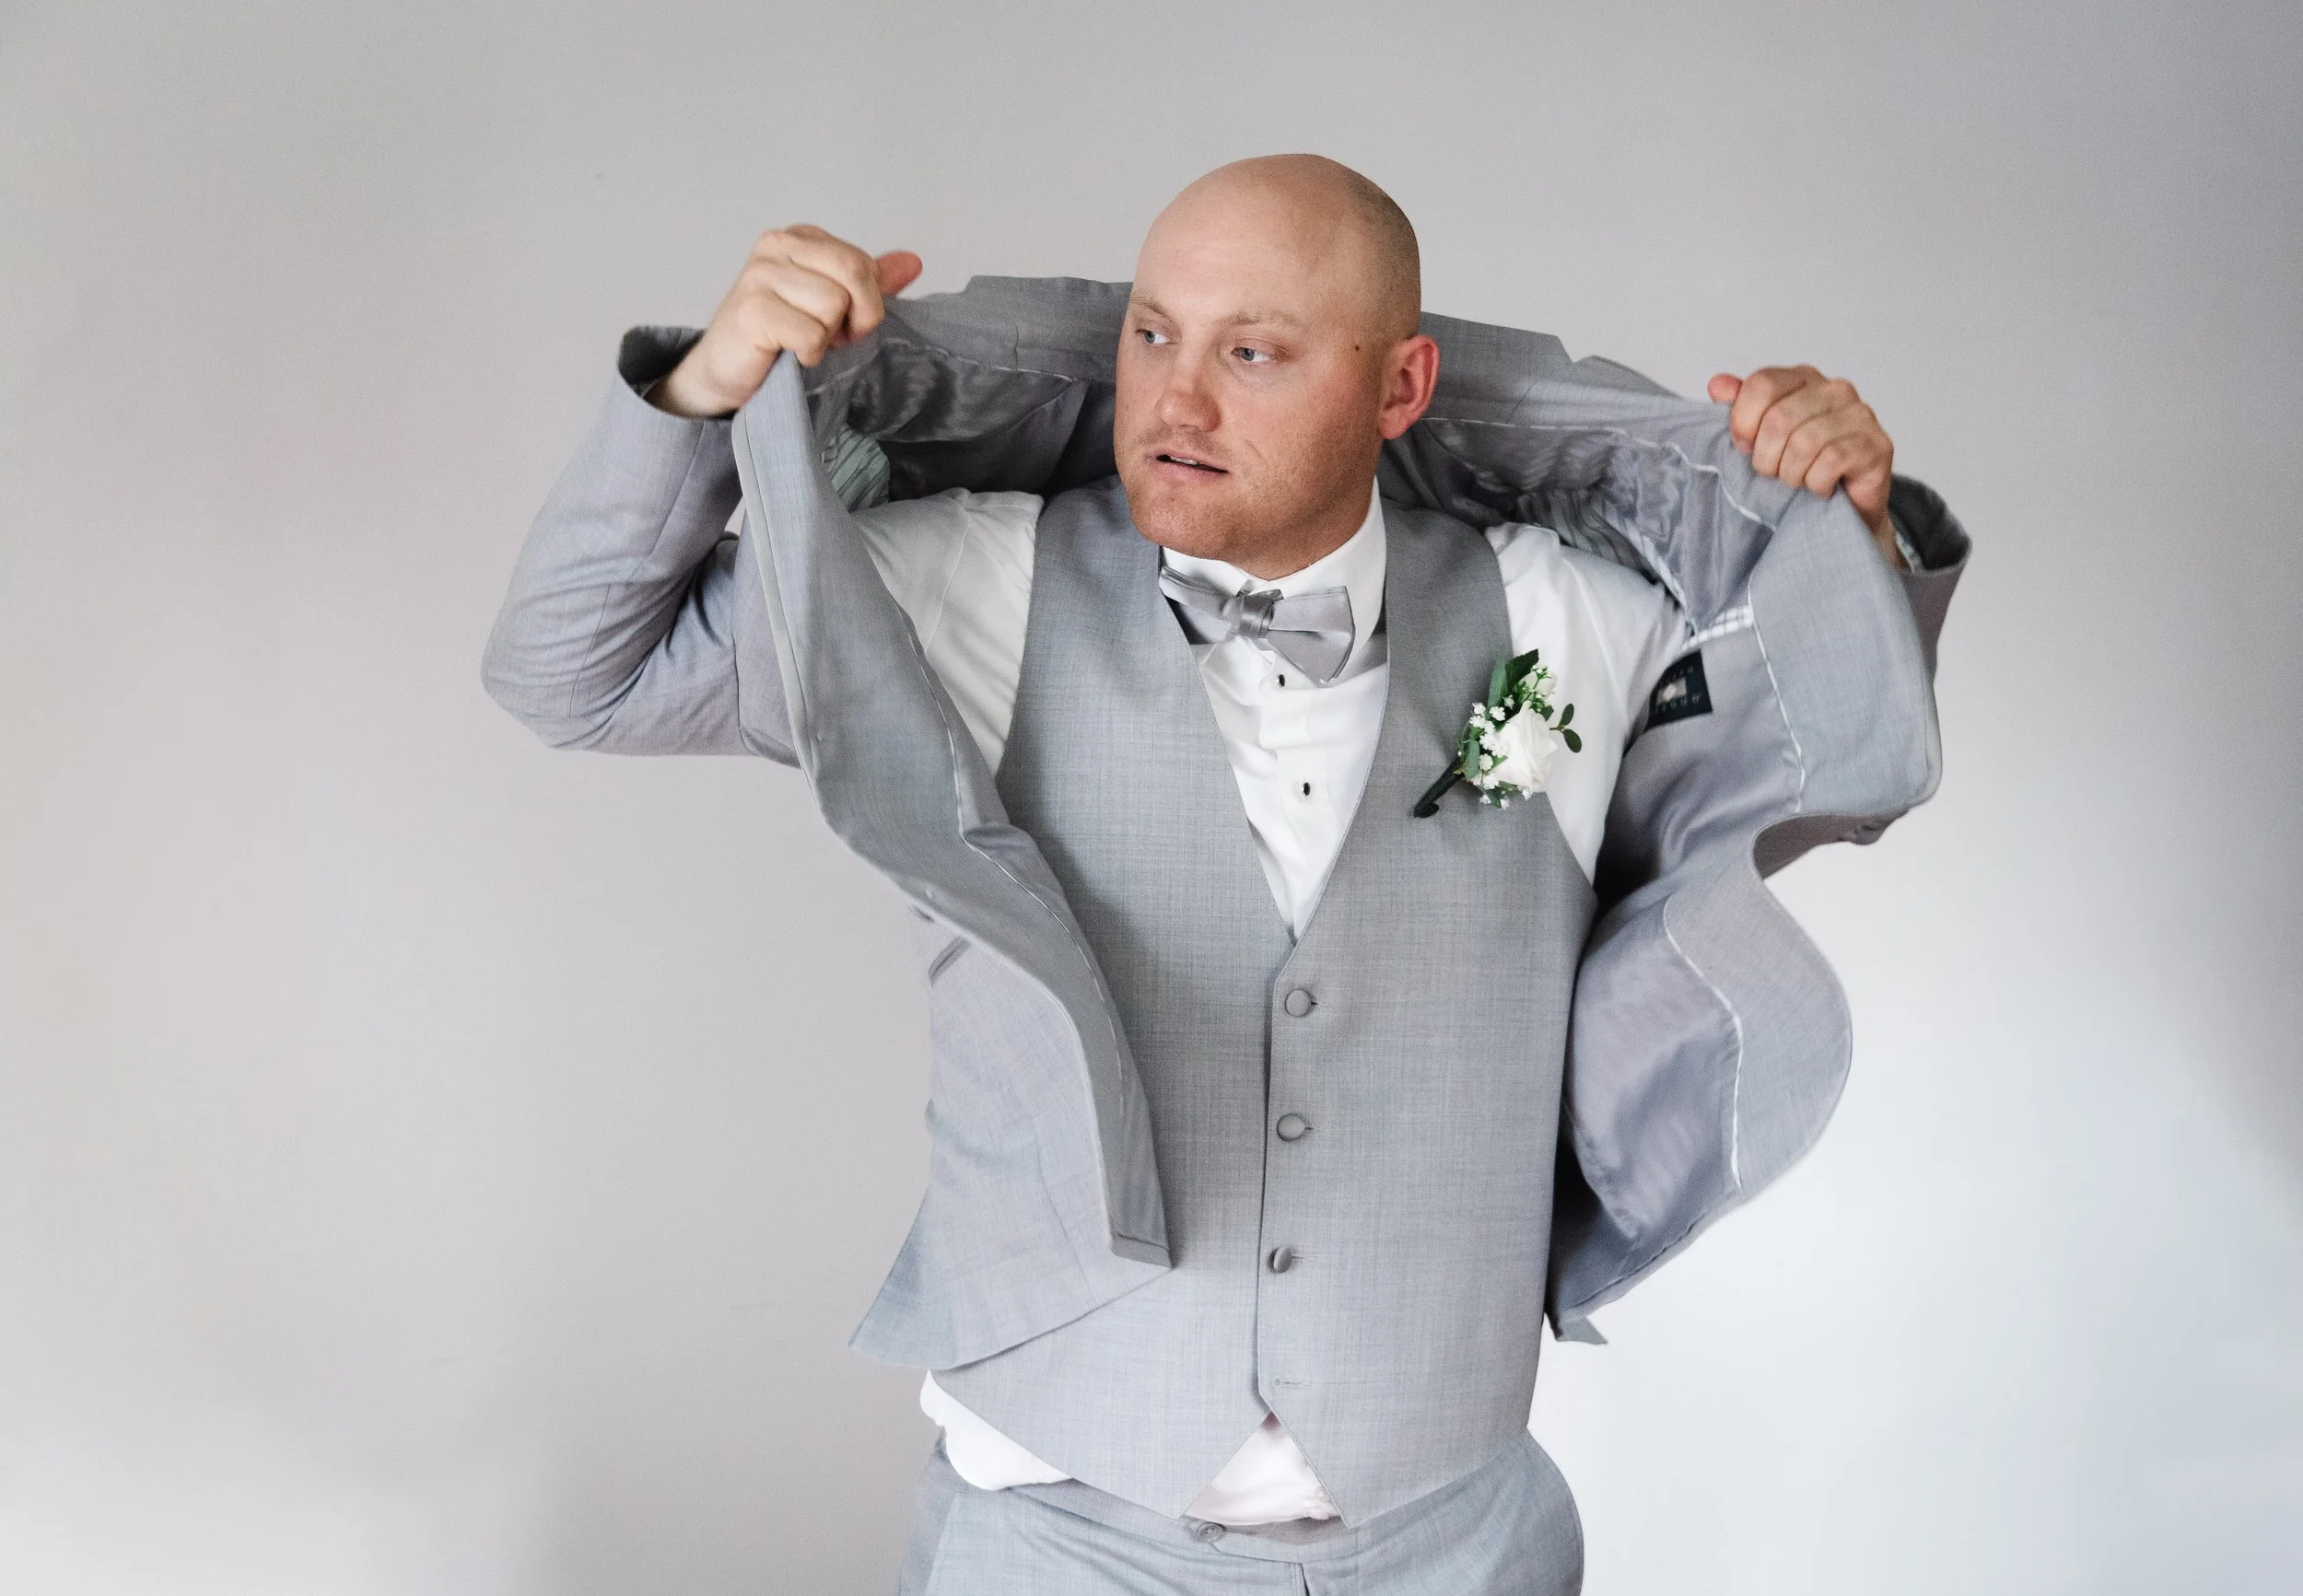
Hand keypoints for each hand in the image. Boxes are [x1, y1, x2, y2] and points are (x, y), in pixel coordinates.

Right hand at [649, 226, 923, 418]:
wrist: (724, 373)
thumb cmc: (779, 338)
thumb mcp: (832, 306)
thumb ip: (870, 282)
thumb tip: (913, 262)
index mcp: (800, 237)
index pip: (862, 260)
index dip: (865, 300)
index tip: (839, 320)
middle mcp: (777, 245)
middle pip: (854, 273)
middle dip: (856, 315)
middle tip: (832, 336)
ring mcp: (760, 275)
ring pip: (833, 305)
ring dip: (825, 338)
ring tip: (800, 342)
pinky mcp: (752, 310)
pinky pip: (811, 334)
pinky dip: (808, 354)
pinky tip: (787, 354)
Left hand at [1707, 366, 1901, 568]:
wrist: (1842, 508)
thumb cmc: (1799, 468)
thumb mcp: (1760, 437)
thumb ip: (1739, 408)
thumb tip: (1718, 385)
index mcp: (1803, 378)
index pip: (1762, 385)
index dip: (1743, 423)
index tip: (1745, 448)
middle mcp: (1835, 389)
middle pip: (1779, 419)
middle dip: (1766, 458)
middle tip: (1773, 473)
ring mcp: (1860, 414)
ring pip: (1804, 443)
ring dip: (1791, 474)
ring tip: (1797, 481)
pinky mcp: (1877, 445)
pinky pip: (1830, 462)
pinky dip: (1816, 483)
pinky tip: (1819, 487)